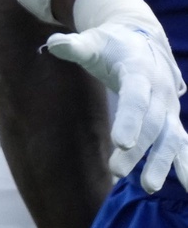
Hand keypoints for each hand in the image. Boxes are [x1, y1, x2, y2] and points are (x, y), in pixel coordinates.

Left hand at [47, 17, 187, 193]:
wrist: (143, 40)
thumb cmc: (111, 45)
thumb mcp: (92, 42)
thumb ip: (74, 46)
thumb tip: (52, 44)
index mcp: (140, 71)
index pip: (136, 98)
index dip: (130, 120)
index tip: (121, 143)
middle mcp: (160, 92)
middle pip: (151, 124)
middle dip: (138, 150)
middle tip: (116, 171)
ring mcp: (169, 107)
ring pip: (170, 138)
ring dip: (162, 163)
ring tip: (148, 187)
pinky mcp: (171, 120)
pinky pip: (182, 143)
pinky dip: (186, 164)